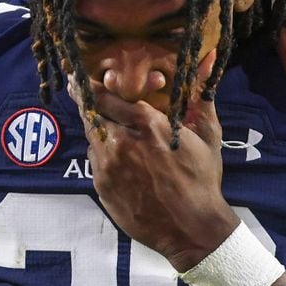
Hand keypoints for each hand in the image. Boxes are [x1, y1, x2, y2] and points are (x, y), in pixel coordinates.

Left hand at [71, 53, 237, 271]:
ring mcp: (107, 165)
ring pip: (92, 137)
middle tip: (83, 95)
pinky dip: (104, 156)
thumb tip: (208, 57)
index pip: (104, 95)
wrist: (191, 229)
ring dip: (99, 131)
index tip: (77, 76)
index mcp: (146, 123)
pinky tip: (122, 163)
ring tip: (116, 136)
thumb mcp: (207, 135)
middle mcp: (121, 141)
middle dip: (88, 104)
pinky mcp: (101, 186)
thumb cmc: (202, 180)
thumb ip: (201, 94)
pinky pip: (95, 161)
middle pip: (91, 113)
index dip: (89, 85)